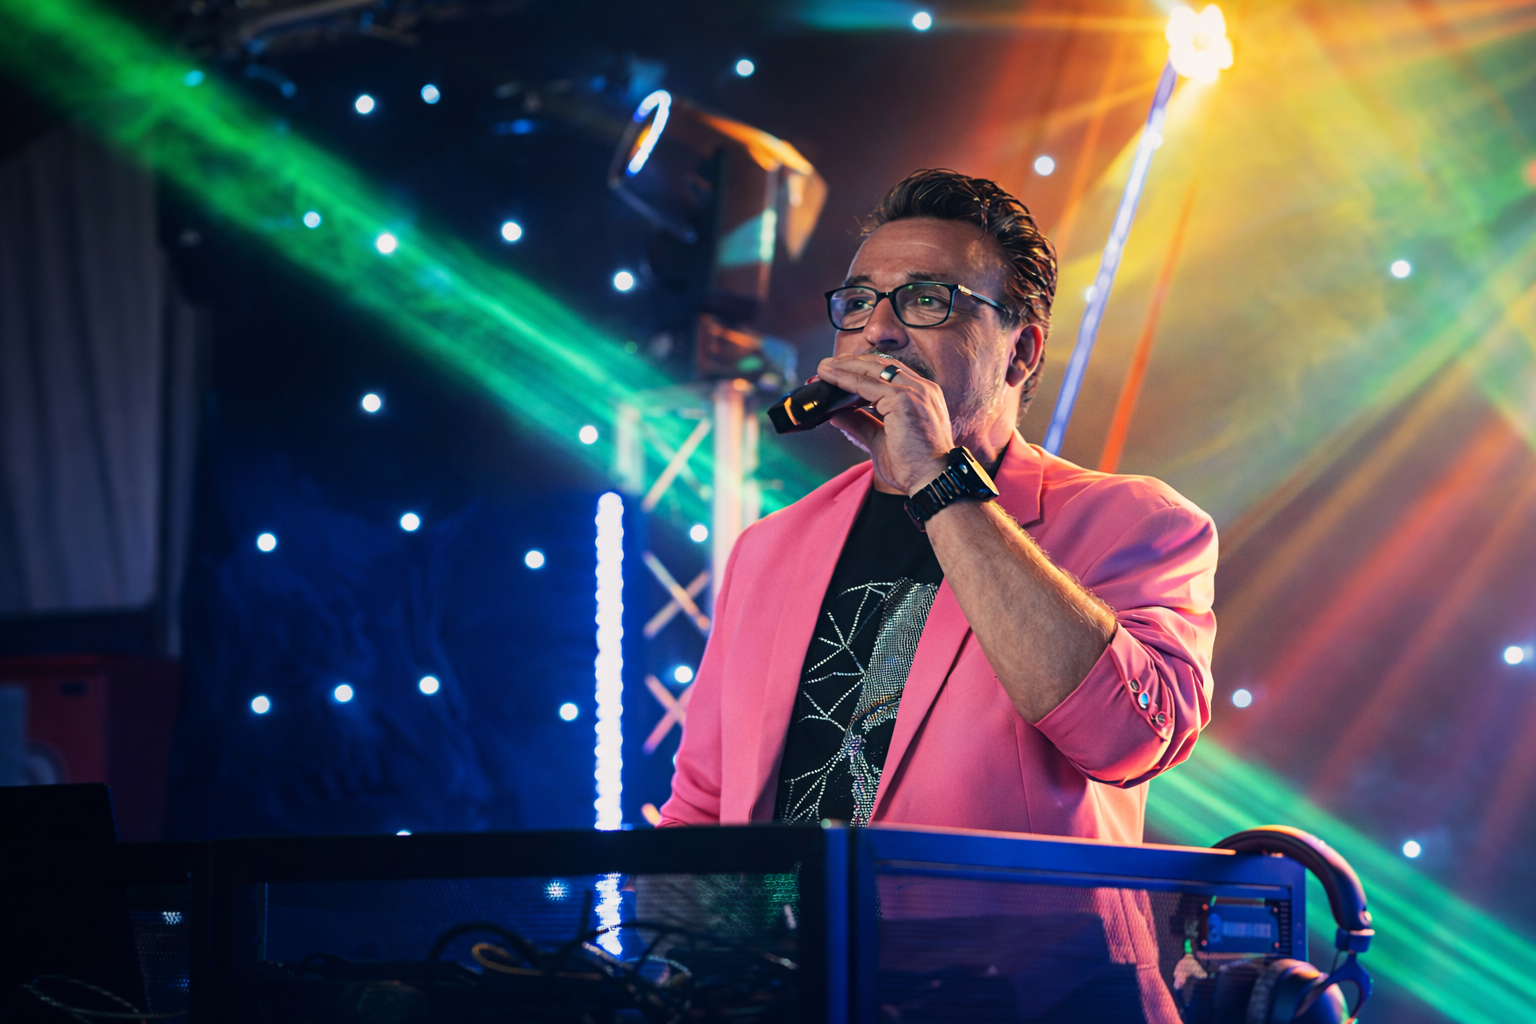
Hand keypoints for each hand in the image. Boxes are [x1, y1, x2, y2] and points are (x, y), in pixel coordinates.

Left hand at [815, 353, 952, 494]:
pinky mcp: (903, 399)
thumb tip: (837, 414)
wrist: (933, 480)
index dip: (862, 370)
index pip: (889, 372)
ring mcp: (914, 391)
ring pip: (872, 369)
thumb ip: (861, 424)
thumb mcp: (881, 440)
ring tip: (823, 368)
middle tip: (826, 366)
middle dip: (850, 363)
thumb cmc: (914, 466)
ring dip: (845, 367)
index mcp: (921, 395)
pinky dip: (845, 380)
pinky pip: (866, 384)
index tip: (839, 371)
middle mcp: (921, 388)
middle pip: (880, 365)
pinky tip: (829, 379)